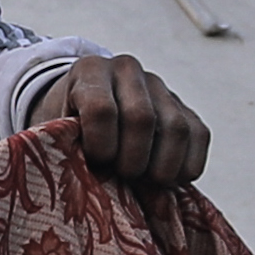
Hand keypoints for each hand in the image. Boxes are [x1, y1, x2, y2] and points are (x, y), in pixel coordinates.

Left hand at [42, 54, 210, 189]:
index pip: (102, 110)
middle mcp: (127, 69)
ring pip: (176, 129)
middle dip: (132, 161)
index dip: (100, 147)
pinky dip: (186, 166)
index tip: (95, 163)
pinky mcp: (185, 107)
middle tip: (122, 177)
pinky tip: (168, 180)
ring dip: (162, 168)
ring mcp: (160, 86)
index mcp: (90, 71)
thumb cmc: (67, 132)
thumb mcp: (55, 133)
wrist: (87, 114)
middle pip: (142, 119)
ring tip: (145, 183)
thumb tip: (89, 184)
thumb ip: (65, 148)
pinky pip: (199, 136)